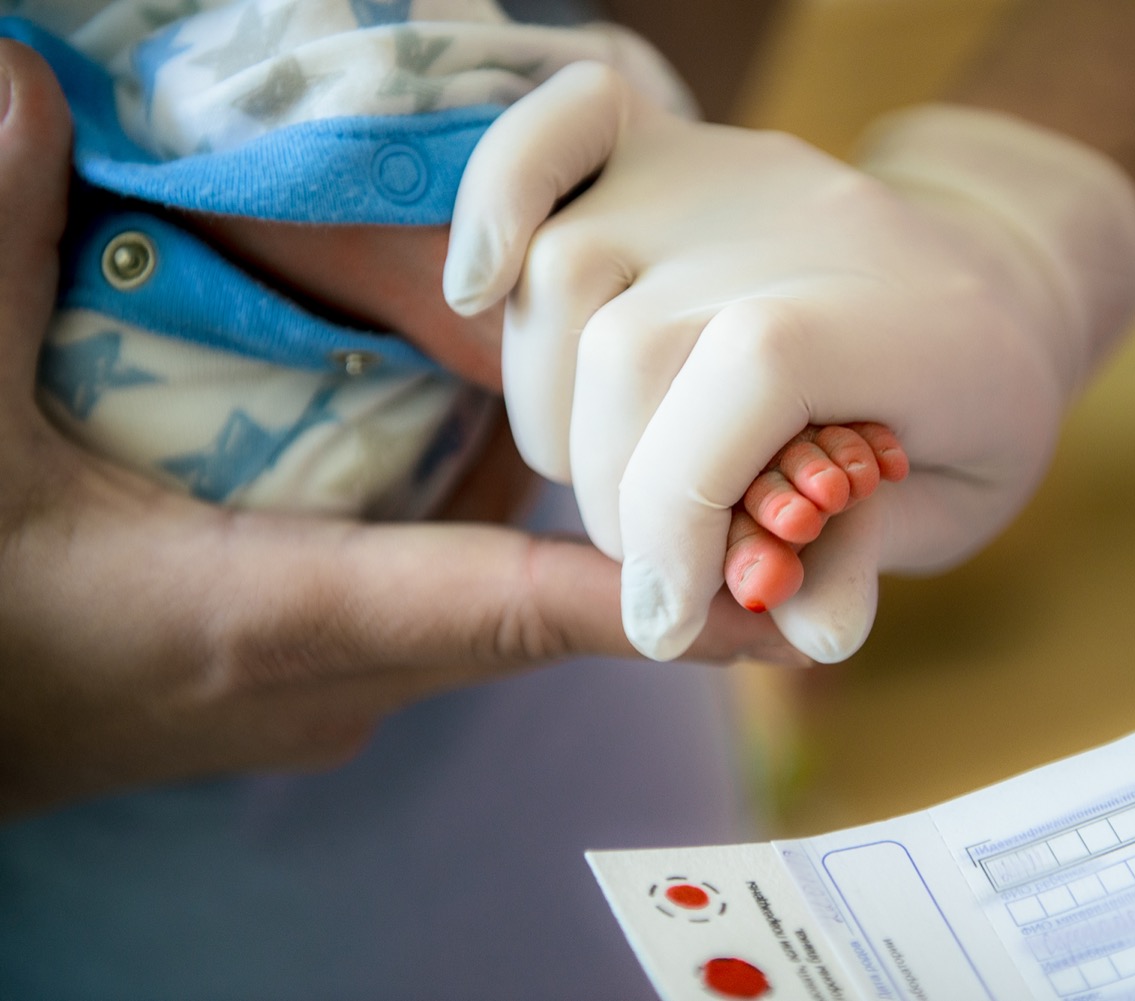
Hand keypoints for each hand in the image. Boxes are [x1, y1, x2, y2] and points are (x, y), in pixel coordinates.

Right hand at [0, 42, 798, 820]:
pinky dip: (498, 549)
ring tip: (673, 463)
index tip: (782, 600)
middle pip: (538, 610)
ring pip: (501, 615)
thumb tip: (12, 82)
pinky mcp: (318, 685)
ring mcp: (337, 693)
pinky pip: (450, 615)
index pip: (499, 602)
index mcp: (270, 616)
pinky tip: (518, 465)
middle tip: (764, 486)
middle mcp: (340, 675)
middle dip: (647, 552)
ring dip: (582, 544)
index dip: (648, 594)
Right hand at [441, 62, 1134, 662]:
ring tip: (618, 484)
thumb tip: (811, 633)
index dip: (684, 508)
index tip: (666, 618)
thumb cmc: (967, 410)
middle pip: (635, 346)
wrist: (981, 282)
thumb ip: (872, 556)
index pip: (757, 369)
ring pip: (567, 277)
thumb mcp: (957, 504)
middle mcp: (802, 220)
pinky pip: (548, 137)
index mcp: (903, 313)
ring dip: (560, 417)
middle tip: (660, 571)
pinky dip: (495, 206)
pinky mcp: (663, 145)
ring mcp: (723, 171)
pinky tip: (478, 289)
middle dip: (622, 502)